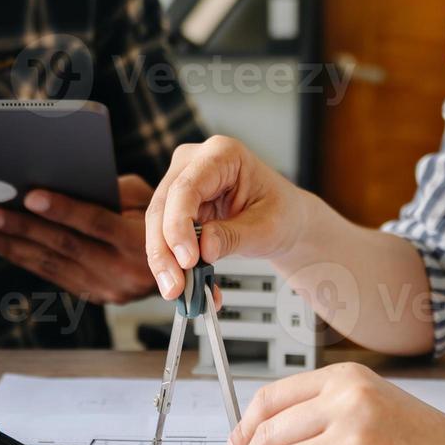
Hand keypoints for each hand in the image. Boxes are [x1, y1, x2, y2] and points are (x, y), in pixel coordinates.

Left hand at [0, 175, 156, 303]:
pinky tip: (0, 246)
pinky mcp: (96, 296)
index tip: (30, 196)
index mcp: (142, 243)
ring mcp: (109, 289)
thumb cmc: (162, 220)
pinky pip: (53, 276)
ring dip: (12, 247)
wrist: (182, 268)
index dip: (62, 209)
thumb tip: (74, 181)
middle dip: (23, 228)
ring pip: (52, 265)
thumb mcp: (149, 200)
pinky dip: (24, 259)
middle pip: (65, 246)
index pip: (95, 223)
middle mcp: (125, 271)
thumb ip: (115, 191)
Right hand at [146, 136, 310, 298]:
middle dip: (165, 250)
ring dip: (166, 261)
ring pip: (157, 225)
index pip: (186, 187)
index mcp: (221, 154)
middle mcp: (195, 164)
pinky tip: (188, 286)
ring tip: (178, 291)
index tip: (188, 259)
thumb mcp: (266, 227)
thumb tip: (204, 249)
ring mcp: (183, 185)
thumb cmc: (281, 212)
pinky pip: (167, 238)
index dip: (179, 225)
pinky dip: (175, 265)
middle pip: (163, 206)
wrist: (286, 221)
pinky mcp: (179, 210)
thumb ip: (233, 236)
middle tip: (174, 285)